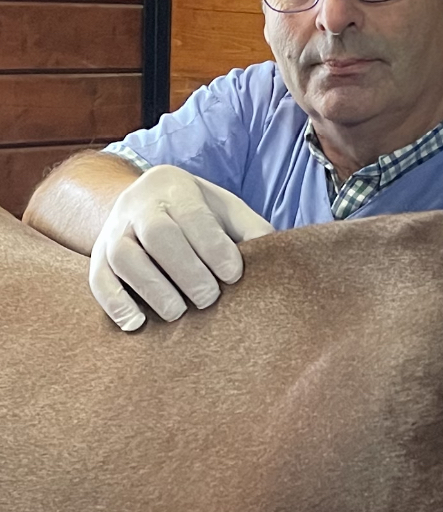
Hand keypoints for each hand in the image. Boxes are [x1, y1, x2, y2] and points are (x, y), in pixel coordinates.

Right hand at [90, 165, 273, 330]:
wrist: (144, 201)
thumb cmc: (195, 211)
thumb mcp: (224, 208)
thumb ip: (249, 229)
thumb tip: (276, 258)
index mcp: (175, 187)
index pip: (193, 216)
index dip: (213, 247)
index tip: (233, 275)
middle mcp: (139, 204)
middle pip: (158, 235)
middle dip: (186, 271)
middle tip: (209, 299)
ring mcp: (113, 229)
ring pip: (124, 257)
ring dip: (152, 289)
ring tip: (177, 313)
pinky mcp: (97, 256)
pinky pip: (98, 280)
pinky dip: (115, 304)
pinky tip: (137, 323)